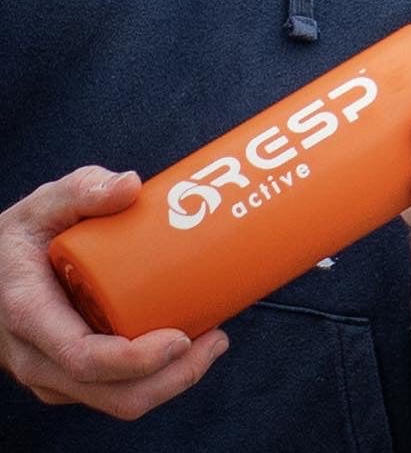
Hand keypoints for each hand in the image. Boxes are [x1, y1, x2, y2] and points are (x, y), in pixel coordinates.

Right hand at [0, 166, 227, 418]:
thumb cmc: (19, 238)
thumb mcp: (43, 206)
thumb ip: (83, 189)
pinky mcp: (69, 374)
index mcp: (30, 316)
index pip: (83, 357)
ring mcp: (52, 372)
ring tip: (213, 340)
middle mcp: (37, 357)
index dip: (135, 360)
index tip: (181, 338)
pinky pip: (111, 391)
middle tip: (217, 338)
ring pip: (114, 400)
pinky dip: (153, 379)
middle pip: (110, 393)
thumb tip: (131, 184)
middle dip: (171, 377)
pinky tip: (188, 345)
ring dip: (169, 381)